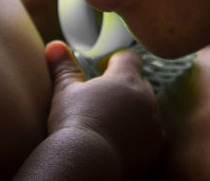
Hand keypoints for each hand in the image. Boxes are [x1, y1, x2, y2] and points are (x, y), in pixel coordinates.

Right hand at [14, 41, 163, 179]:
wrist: (87, 163)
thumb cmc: (74, 123)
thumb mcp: (65, 91)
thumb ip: (64, 67)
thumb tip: (54, 46)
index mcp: (126, 79)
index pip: (130, 57)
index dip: (116, 61)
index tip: (102, 70)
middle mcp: (146, 99)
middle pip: (139, 84)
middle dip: (124, 89)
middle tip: (101, 100)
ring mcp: (153, 124)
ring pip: (146, 110)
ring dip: (133, 113)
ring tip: (108, 123)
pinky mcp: (155, 148)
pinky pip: (150, 135)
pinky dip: (138, 136)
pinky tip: (118, 141)